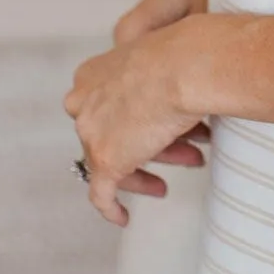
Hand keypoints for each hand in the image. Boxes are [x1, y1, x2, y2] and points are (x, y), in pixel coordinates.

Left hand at [64, 17, 211, 226]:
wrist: (182, 67)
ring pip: (115, 160)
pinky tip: (123, 218)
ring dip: (151, 165)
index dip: (137, 118)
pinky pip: (100, 193)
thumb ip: (157, 70)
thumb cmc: (181, 55)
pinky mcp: (104, 160)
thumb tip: (185, 77)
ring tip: (190, 163)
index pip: (106, 106)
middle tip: (187, 147)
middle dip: (156, 139)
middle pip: (114, 132)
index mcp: (92, 75)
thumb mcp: (161, 56)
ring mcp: (91, 133)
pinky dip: (110, 207)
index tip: (157, 127)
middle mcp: (84, 102)